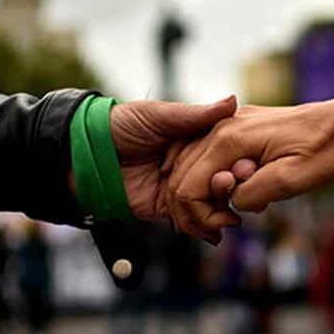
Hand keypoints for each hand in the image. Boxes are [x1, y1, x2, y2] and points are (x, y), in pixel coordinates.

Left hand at [110, 95, 253, 237]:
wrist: (85, 155)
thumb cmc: (118, 126)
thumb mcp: (158, 115)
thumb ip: (195, 115)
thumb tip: (232, 101)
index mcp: (192, 137)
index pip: (224, 150)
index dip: (237, 159)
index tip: (248, 166)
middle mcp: (189, 162)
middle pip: (220, 178)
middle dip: (231, 188)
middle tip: (238, 191)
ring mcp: (179, 186)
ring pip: (208, 202)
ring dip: (220, 211)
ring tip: (229, 217)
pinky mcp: (166, 207)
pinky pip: (188, 220)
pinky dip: (202, 227)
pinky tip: (215, 231)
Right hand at [166, 98, 333, 238]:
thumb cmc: (323, 152)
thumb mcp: (290, 182)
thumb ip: (250, 194)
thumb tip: (229, 202)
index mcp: (229, 141)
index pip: (186, 187)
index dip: (199, 216)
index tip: (230, 225)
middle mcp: (221, 128)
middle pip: (180, 176)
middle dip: (194, 210)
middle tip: (225, 227)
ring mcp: (227, 124)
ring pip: (187, 165)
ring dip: (200, 195)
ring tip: (229, 214)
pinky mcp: (235, 127)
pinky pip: (204, 155)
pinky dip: (207, 179)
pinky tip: (230, 193)